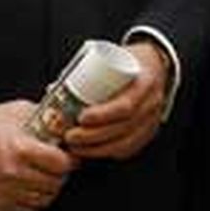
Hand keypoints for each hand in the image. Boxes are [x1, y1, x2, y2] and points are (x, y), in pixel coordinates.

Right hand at [0, 100, 75, 210]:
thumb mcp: (20, 111)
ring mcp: (4, 189)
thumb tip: (68, 126)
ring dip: (48, 188)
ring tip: (45, 176)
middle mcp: (13, 172)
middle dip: (60, 174)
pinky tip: (29, 186)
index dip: (71, 160)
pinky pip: (26, 209)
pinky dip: (31, 199)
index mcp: (21, 149)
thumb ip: (47, 118)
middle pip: (55, 184)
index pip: (61, 164)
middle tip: (57, 166)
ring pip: (43, 200)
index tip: (70, 157)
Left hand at [64, 42, 172, 160]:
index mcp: (144, 82)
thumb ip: (86, 70)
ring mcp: (152, 120)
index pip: (125, 105)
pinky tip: (92, 152)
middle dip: (93, 136)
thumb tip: (53, 89)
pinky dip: (109, 152)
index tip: (81, 117)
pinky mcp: (149, 132)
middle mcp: (151, 103)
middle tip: (70, 136)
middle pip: (123, 127)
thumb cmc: (129, 60)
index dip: (102, 115)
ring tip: (75, 146)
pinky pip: (130, 148)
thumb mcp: (113, 57)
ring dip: (97, 149)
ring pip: (125, 143)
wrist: (156, 64)